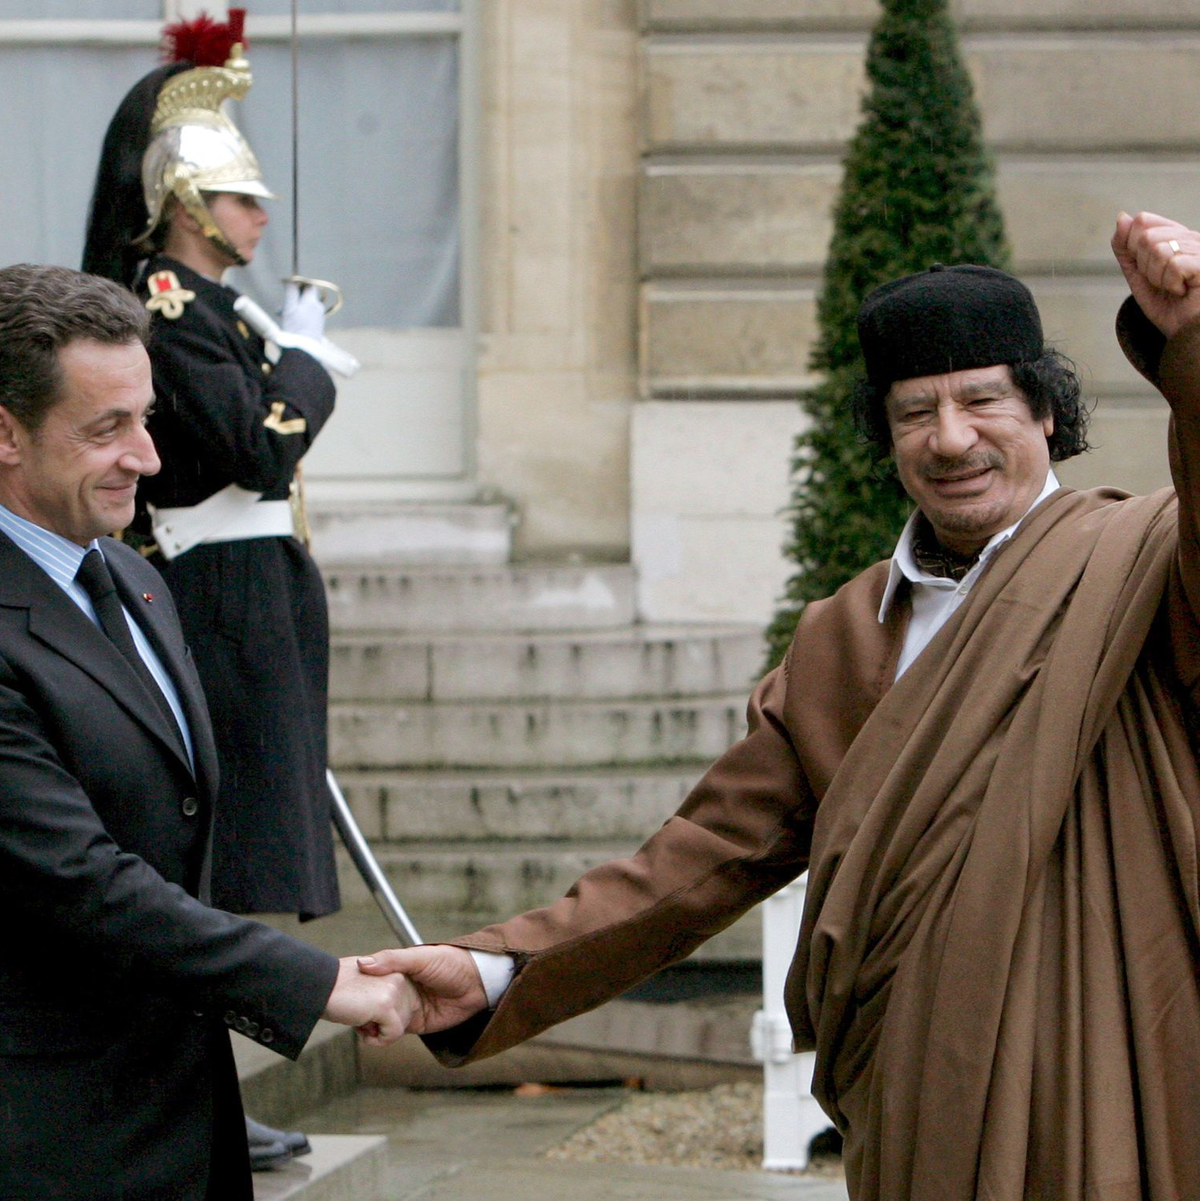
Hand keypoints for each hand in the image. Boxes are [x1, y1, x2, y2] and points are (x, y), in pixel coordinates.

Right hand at [281, 282, 325, 339]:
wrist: (304, 350)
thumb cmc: (295, 328)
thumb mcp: (289, 308)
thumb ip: (291, 292)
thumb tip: (291, 280)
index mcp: (312, 301)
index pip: (309, 285)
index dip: (300, 283)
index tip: (289, 286)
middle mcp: (318, 307)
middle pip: (307, 296)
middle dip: (295, 298)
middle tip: (283, 305)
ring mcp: (319, 317)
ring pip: (306, 306)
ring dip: (295, 308)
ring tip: (283, 315)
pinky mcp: (317, 326)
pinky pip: (308, 315)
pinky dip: (299, 316)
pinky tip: (290, 323)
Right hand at [321, 956, 415, 1045]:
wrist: (317, 985)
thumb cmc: (338, 988)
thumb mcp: (369, 986)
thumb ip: (388, 995)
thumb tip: (396, 1018)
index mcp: (396, 971)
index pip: (408, 1005)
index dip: (388, 1017)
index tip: (369, 1013)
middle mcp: (399, 977)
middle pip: (407, 1017)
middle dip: (384, 1025)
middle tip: (361, 1018)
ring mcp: (393, 989)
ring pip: (401, 1026)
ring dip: (379, 1032)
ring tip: (360, 1020)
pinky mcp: (385, 1004)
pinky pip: (393, 1034)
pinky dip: (378, 1040)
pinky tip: (362, 1030)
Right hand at [357, 945, 488, 1034]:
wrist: (477, 984)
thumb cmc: (450, 963)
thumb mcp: (420, 957)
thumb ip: (393, 960)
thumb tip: (363, 964)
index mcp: (396, 971)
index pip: (369, 980)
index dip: (354, 987)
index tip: (338, 992)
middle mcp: (398, 990)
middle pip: (370, 1003)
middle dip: (358, 1010)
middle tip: (346, 1013)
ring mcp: (405, 1008)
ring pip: (379, 1020)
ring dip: (368, 1026)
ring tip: (358, 1026)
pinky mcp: (414, 1025)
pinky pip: (393, 1033)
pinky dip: (382, 1037)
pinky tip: (372, 1036)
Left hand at [1112, 210, 1199, 338]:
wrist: (1187, 334)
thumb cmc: (1169, 306)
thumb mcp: (1139, 276)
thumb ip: (1126, 249)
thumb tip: (1121, 218)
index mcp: (1176, 236)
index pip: (1142, 221)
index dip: (1133, 248)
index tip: (1147, 269)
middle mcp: (1191, 237)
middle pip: (1145, 236)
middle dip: (1145, 266)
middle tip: (1162, 282)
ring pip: (1158, 249)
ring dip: (1158, 277)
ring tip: (1174, 287)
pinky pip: (1174, 264)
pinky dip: (1171, 283)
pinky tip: (1184, 290)